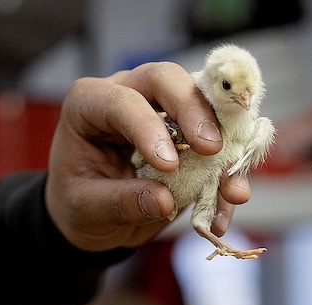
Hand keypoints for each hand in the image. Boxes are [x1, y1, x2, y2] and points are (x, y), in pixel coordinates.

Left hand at [45, 63, 251, 251]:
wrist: (95, 217)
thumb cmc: (79, 202)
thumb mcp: (86, 208)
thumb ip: (120, 202)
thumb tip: (164, 201)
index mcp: (91, 104)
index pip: (124, 101)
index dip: (149, 128)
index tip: (168, 165)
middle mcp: (130, 95)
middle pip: (168, 80)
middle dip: (196, 111)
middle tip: (212, 148)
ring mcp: (165, 112)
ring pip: (205, 105)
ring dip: (228, 145)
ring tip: (233, 190)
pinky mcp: (191, 136)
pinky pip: (221, 142)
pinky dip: (230, 173)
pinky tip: (230, 203)